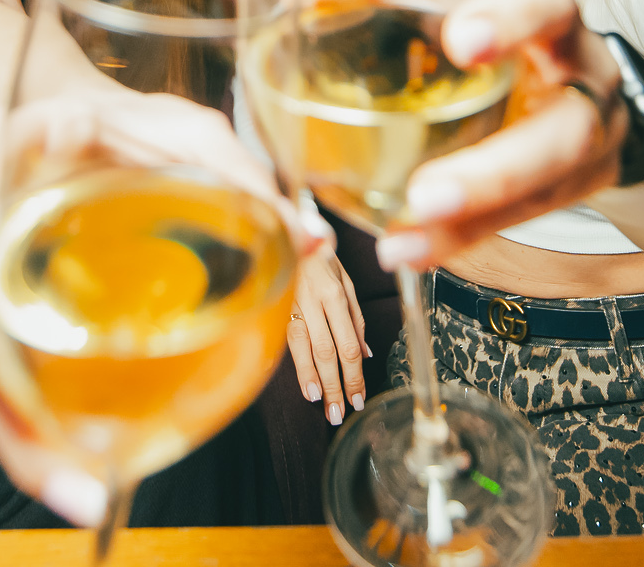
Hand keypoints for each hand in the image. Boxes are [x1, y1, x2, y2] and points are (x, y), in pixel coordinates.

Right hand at [0, 94, 327, 526]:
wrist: (121, 156)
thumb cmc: (141, 139)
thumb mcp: (188, 137)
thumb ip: (237, 172)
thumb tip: (306, 239)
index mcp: (7, 148)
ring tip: (49, 469)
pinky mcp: (10, 338)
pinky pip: (6, 392)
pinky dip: (35, 440)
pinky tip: (81, 478)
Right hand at [287, 243, 369, 424]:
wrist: (285, 231)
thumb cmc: (319, 258)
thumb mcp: (345, 281)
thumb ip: (355, 318)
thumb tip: (367, 354)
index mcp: (335, 295)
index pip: (349, 344)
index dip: (355, 374)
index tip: (359, 398)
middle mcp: (315, 302)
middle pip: (330, 352)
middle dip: (338, 385)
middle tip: (342, 413)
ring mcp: (293, 305)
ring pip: (307, 350)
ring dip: (317, 380)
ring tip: (324, 406)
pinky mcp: (277, 309)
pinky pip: (289, 342)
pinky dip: (298, 366)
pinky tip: (305, 387)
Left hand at [374, 0, 627, 271]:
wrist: (580, 89)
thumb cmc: (503, 41)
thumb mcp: (456, 10)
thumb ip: (382, 0)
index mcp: (555, 21)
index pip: (548, 6)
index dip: (511, 22)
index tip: (461, 40)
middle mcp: (585, 86)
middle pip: (559, 133)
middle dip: (494, 170)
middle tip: (427, 194)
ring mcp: (588, 149)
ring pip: (542, 193)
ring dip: (470, 223)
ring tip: (404, 243)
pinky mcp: (571, 194)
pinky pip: (516, 223)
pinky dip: (460, 240)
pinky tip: (410, 250)